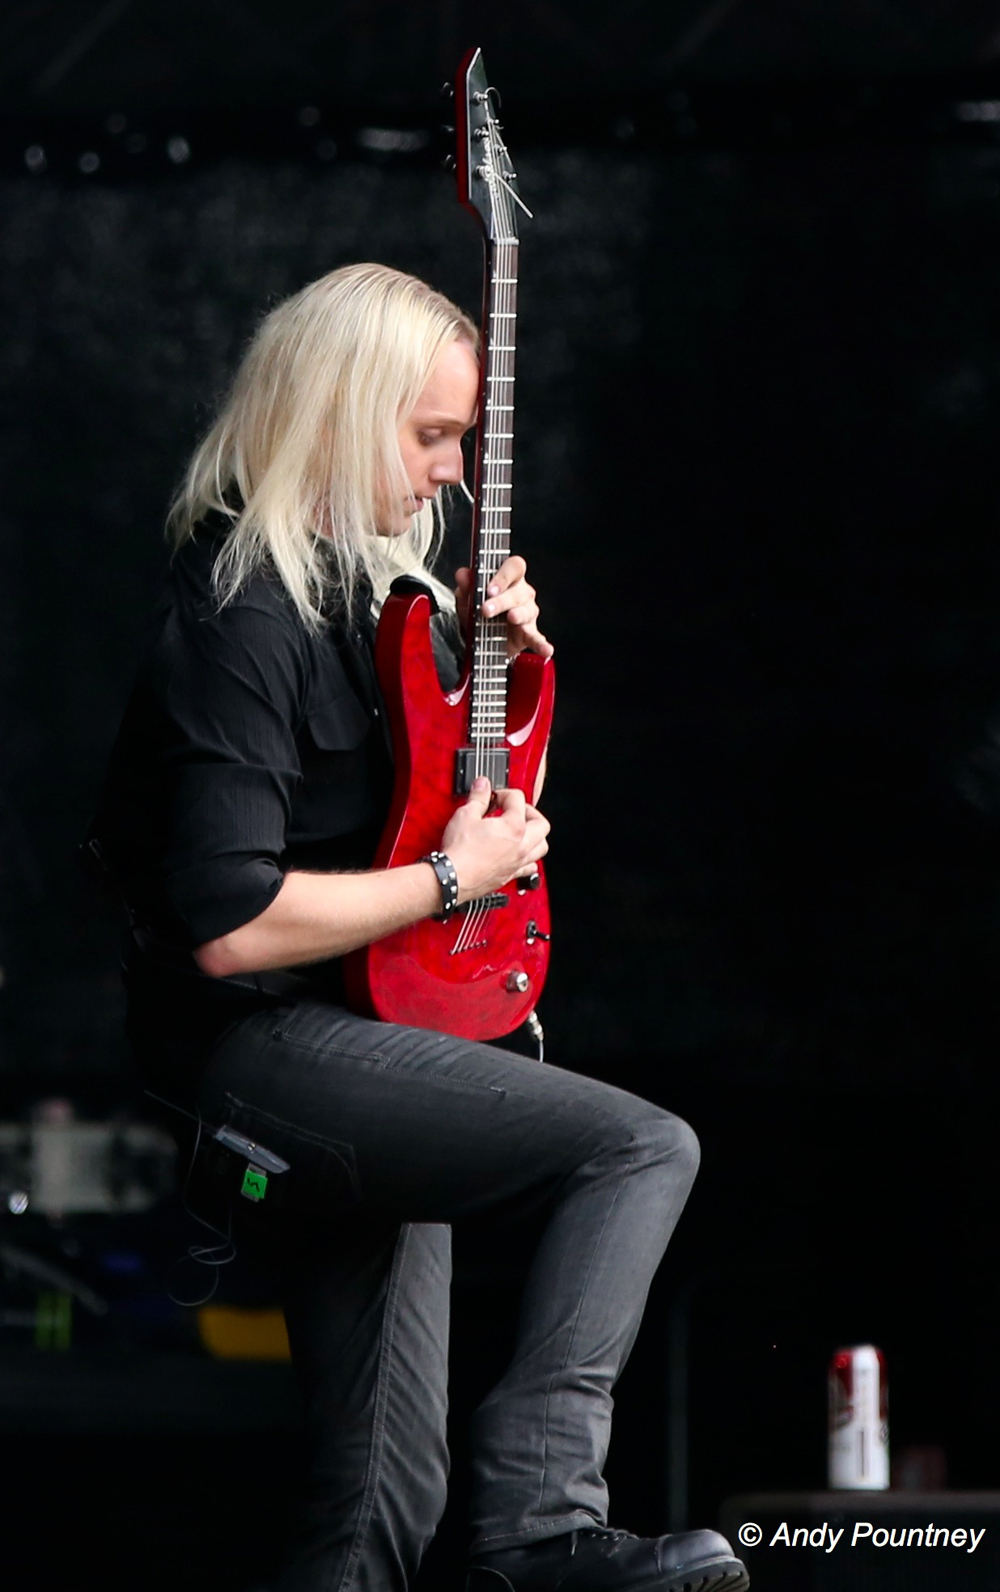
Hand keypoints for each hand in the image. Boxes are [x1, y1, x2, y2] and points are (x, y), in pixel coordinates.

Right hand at [440, 777, 549, 901]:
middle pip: (541, 824)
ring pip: (541, 847)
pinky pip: (530, 868)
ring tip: (522, 830)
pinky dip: (529, 859)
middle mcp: (521, 846)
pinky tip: (519, 855)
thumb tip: (482, 785)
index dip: (503, 794)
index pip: (518, 799)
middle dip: (529, 812)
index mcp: (514, 827)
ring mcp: (517, 862)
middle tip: (514, 809)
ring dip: (535, 836)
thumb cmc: (460, 851)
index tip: (492, 797)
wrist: (452, 878)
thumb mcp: (466, 815)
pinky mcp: (510, 876)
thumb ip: (478, 798)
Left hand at [454, 555, 553, 659]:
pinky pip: (537, 638)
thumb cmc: (478, 610)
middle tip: (486, 609)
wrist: (479, 638)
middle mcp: (522, 593)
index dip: (504, 576)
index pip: (514, 567)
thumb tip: (462, 574)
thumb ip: (466, 585)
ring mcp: (528, 613)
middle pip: (519, 592)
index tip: (490, 588)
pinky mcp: (529, 634)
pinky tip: (546, 650)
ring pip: (527, 611)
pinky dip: (542, 644)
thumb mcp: (467, 597)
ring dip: (518, 614)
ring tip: (511, 618)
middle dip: (502, 600)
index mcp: (509, 579)